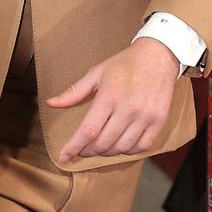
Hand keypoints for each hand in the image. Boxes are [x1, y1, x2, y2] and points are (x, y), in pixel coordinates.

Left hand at [47, 38, 179, 163]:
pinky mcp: (158, 121)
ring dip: (107, 152)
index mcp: (109, 96)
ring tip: (100, 146)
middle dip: (88, 150)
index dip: (74, 147)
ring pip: (121, 148)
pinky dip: (128, 151)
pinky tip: (121, 145)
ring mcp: (145, 116)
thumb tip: (52, 103)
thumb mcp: (97, 73)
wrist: (158, 55)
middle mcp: (127, 109)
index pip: (88, 130)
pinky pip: (141, 147)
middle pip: (103, 143)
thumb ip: (74, 92)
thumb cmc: (125, 63)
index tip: (64, 157)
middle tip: (82, 148)